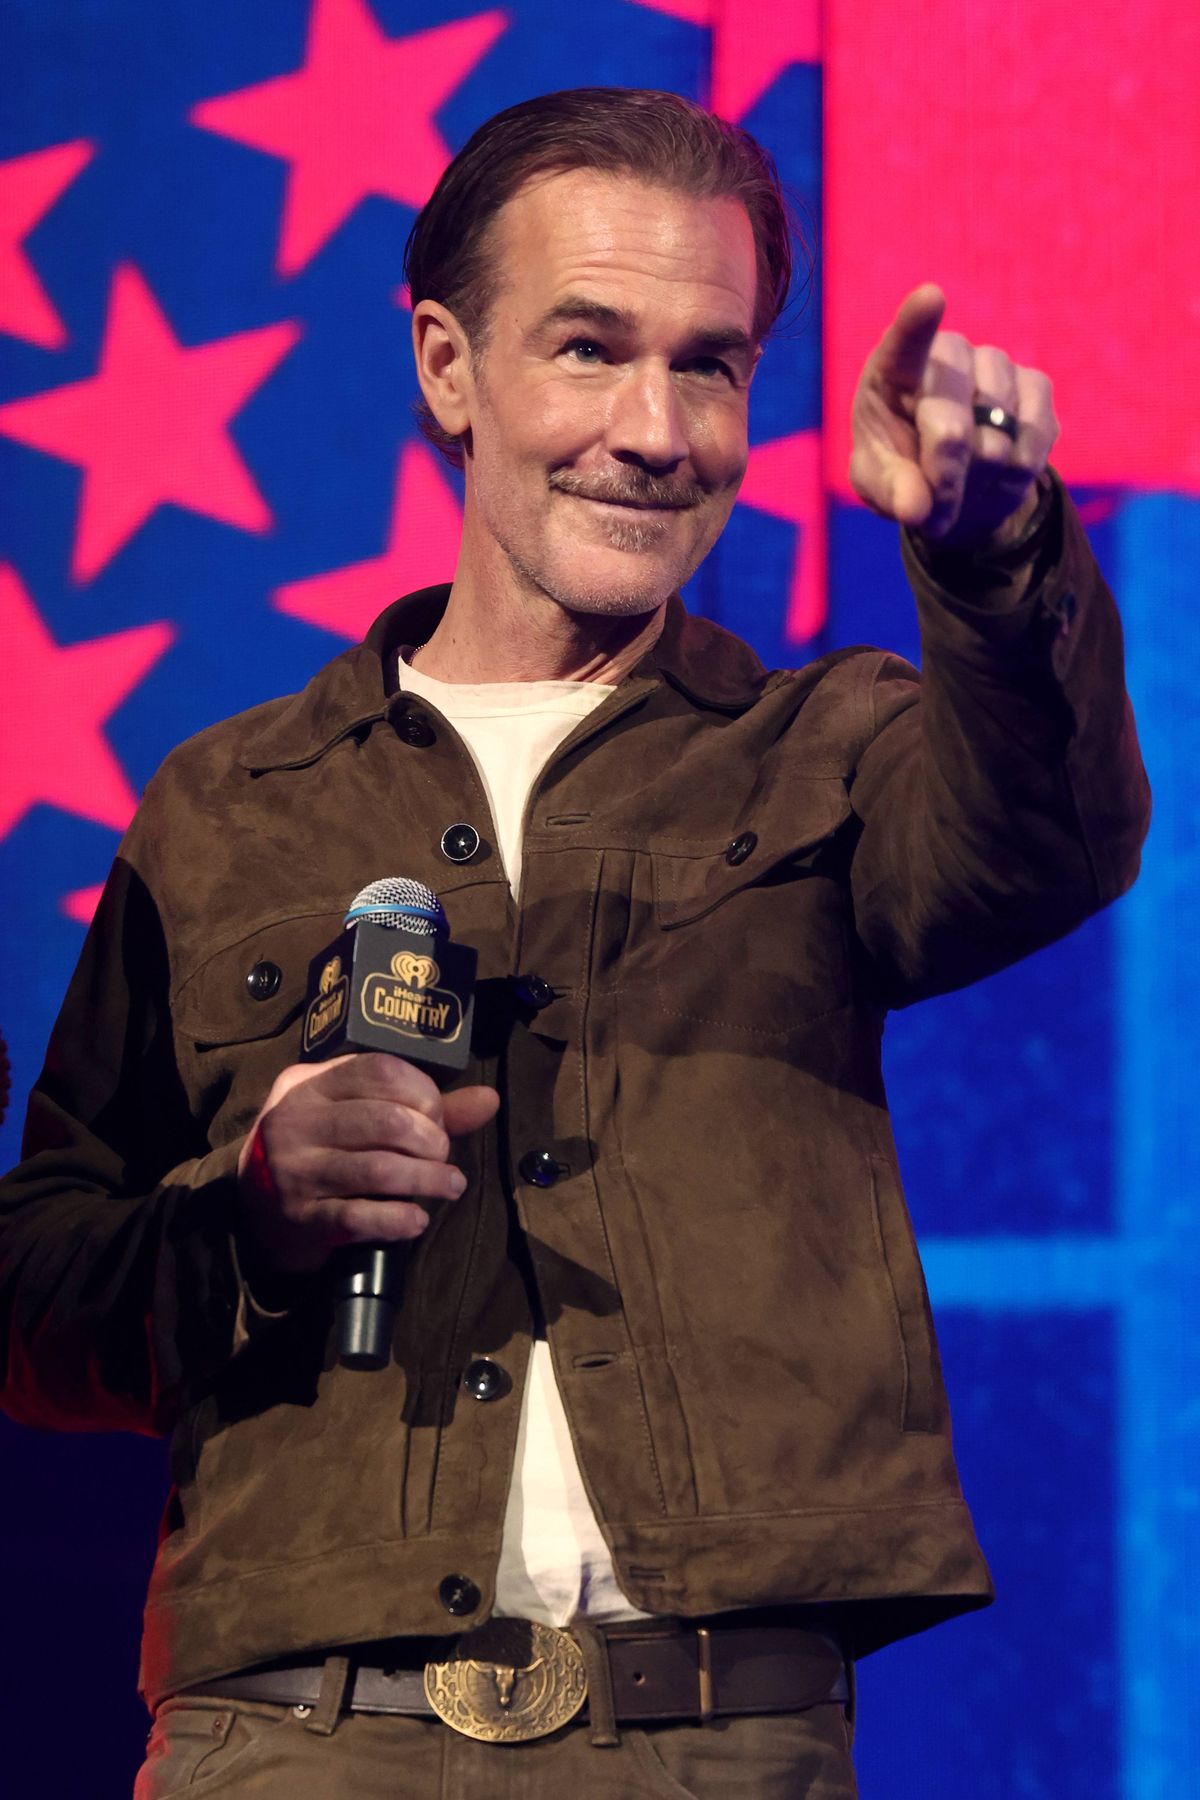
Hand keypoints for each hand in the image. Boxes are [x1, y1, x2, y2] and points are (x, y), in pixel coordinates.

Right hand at [236, 1054, 499, 1274]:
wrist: (255, 1202)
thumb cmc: (321, 1144)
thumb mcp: (355, 1110)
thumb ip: (420, 1105)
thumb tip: (489, 1100)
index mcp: (311, 1083)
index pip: (380, 1070)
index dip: (423, 1093)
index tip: (438, 1116)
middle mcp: (297, 1121)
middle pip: (385, 1121)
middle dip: (430, 1140)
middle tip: (442, 1155)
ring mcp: (296, 1171)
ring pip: (377, 1170)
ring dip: (427, 1180)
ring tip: (451, 1185)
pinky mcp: (301, 1217)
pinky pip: (358, 1218)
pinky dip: (398, 1220)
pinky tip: (418, 1220)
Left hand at [849, 283, 1058, 549]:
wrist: (955, 481)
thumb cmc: (902, 472)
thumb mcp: (879, 485)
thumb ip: (890, 491)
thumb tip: (915, 508)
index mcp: (894, 371)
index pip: (905, 342)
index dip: (918, 321)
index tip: (930, 298)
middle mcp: (948, 355)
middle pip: (950, 423)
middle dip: (941, 477)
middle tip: (930, 512)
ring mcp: (996, 364)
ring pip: (997, 436)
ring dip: (979, 479)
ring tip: (961, 488)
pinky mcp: (1037, 385)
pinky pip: (1035, 438)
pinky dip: (1016, 474)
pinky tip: (997, 476)